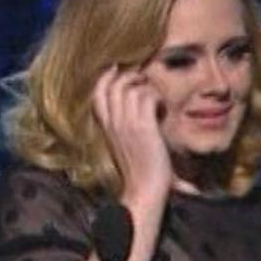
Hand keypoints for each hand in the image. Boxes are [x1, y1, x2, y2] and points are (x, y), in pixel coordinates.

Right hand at [92, 66, 172, 201]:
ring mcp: (127, 124)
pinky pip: (147, 97)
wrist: (144, 191)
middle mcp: (113, 123)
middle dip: (130, 76)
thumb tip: (141, 116)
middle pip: (113, 84)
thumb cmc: (141, 173)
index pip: (97, 93)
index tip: (119, 70)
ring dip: (147, 87)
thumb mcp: (125, 147)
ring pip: (130, 88)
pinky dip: (157, 98)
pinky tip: (163, 110)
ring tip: (156, 98)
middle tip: (145, 81)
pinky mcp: (143, 128)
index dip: (107, 77)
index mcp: (106, 128)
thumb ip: (126, 130)